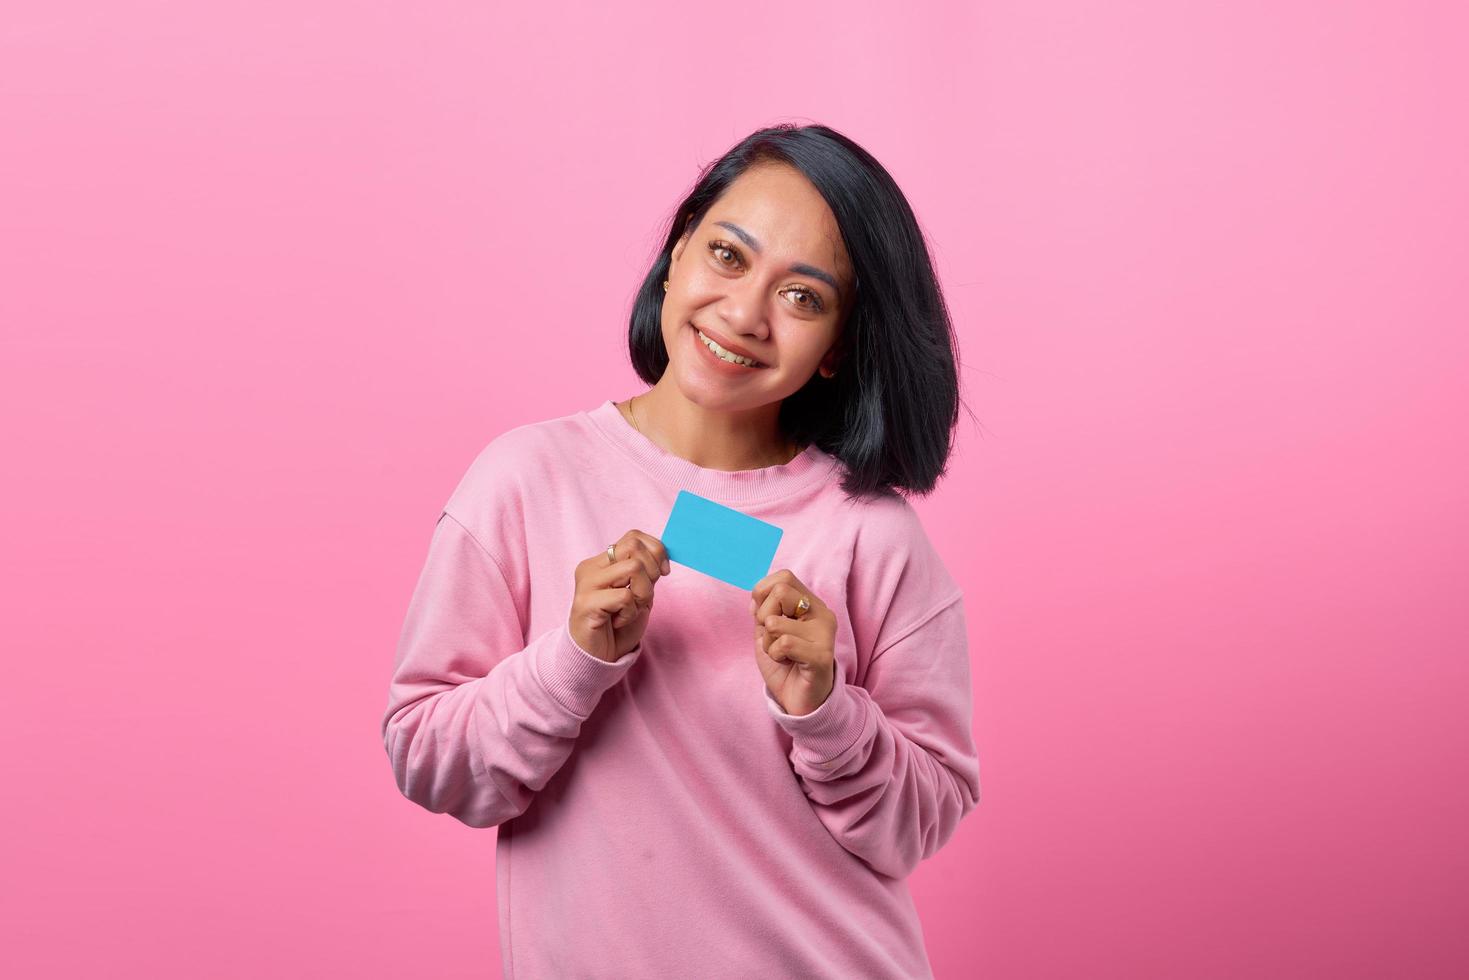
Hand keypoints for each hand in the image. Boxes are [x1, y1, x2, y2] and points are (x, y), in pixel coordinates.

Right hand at [569, 530, 670, 662]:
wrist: (596, 659)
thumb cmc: (617, 627)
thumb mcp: (638, 593)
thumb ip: (645, 572)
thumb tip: (662, 554)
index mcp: (601, 562)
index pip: (633, 537)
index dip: (656, 551)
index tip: (663, 573)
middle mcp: (590, 568)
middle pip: (633, 547)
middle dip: (652, 571)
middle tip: (643, 596)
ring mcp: (585, 584)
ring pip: (633, 568)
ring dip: (643, 593)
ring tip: (630, 610)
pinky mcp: (585, 603)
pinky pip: (625, 596)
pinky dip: (631, 612)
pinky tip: (618, 621)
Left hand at [750, 569, 836, 715]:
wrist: (801, 703)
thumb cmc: (785, 666)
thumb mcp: (767, 635)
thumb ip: (762, 613)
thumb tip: (755, 598)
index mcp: (811, 604)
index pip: (784, 577)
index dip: (763, 593)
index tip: (763, 617)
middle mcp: (822, 614)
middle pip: (781, 590)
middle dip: (763, 616)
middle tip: (772, 637)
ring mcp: (824, 634)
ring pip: (776, 622)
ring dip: (768, 642)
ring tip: (782, 654)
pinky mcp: (822, 656)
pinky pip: (784, 643)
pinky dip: (775, 655)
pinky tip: (787, 663)